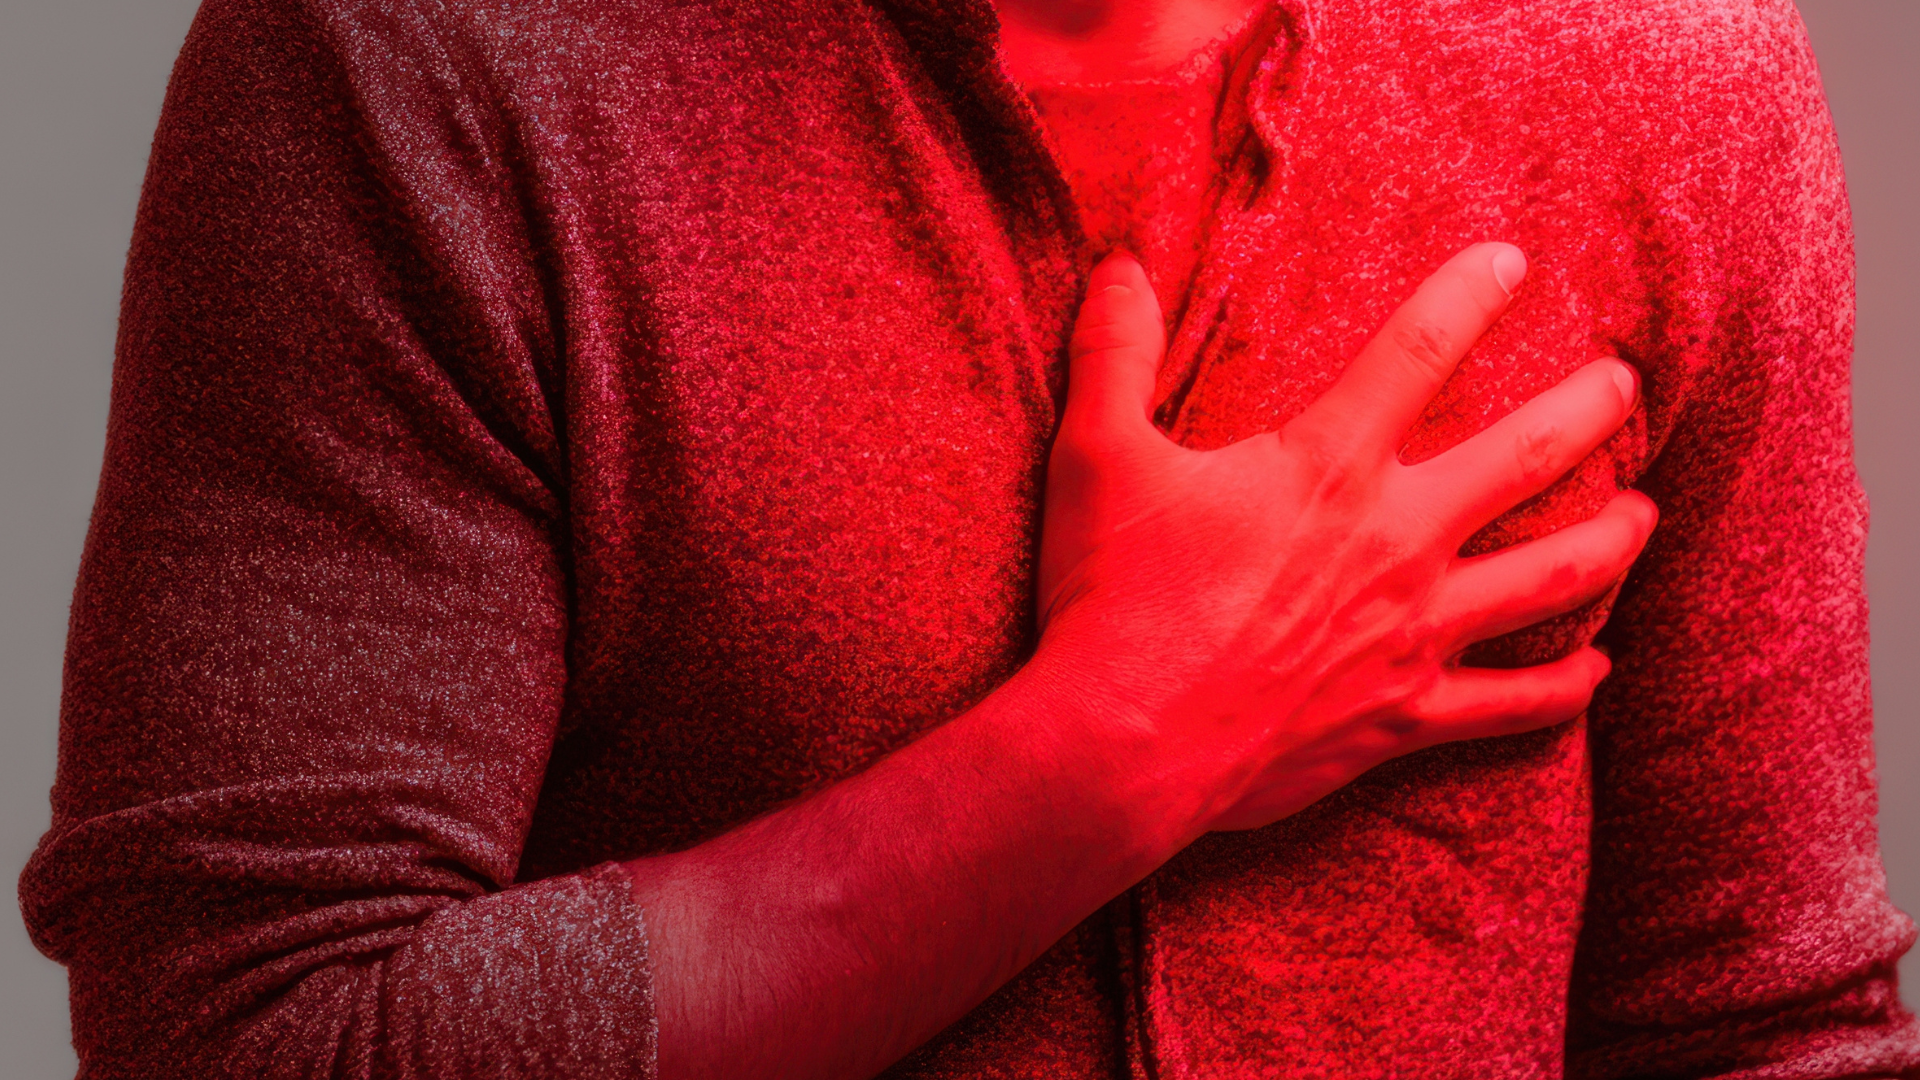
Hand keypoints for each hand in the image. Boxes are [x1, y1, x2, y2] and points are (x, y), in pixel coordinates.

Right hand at [1036, 243, 1654, 833]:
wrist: (1126, 741)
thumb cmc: (1113, 594)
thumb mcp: (1098, 456)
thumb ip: (1113, 353)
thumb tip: (1120, 266)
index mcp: (1329, 465)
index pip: (1420, 350)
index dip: (1470, 293)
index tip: (1511, 261)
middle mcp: (1396, 540)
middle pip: (1528, 457)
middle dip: (1591, 409)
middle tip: (1625, 383)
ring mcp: (1414, 632)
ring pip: (1552, 577)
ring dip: (1610, 538)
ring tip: (1644, 514)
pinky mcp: (1406, 715)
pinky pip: (1513, 702)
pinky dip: (1563, 686)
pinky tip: (1597, 670)